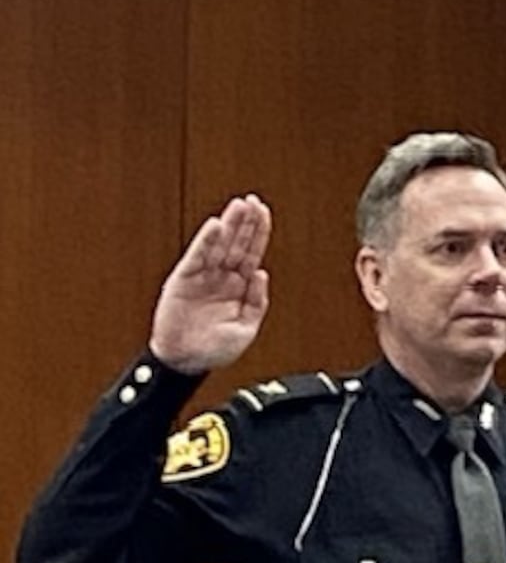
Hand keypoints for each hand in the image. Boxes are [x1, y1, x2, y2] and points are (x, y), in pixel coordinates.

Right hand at [150, 195, 272, 374]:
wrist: (185, 361)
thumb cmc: (213, 349)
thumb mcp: (245, 330)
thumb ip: (257, 302)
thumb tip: (262, 274)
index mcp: (238, 288)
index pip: (251, 254)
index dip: (259, 234)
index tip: (264, 214)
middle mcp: (221, 278)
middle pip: (237, 244)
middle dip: (246, 222)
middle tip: (253, 201)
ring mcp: (203, 276)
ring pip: (219, 245)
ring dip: (229, 225)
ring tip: (239, 206)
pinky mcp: (184, 279)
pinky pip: (198, 256)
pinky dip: (206, 241)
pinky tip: (215, 226)